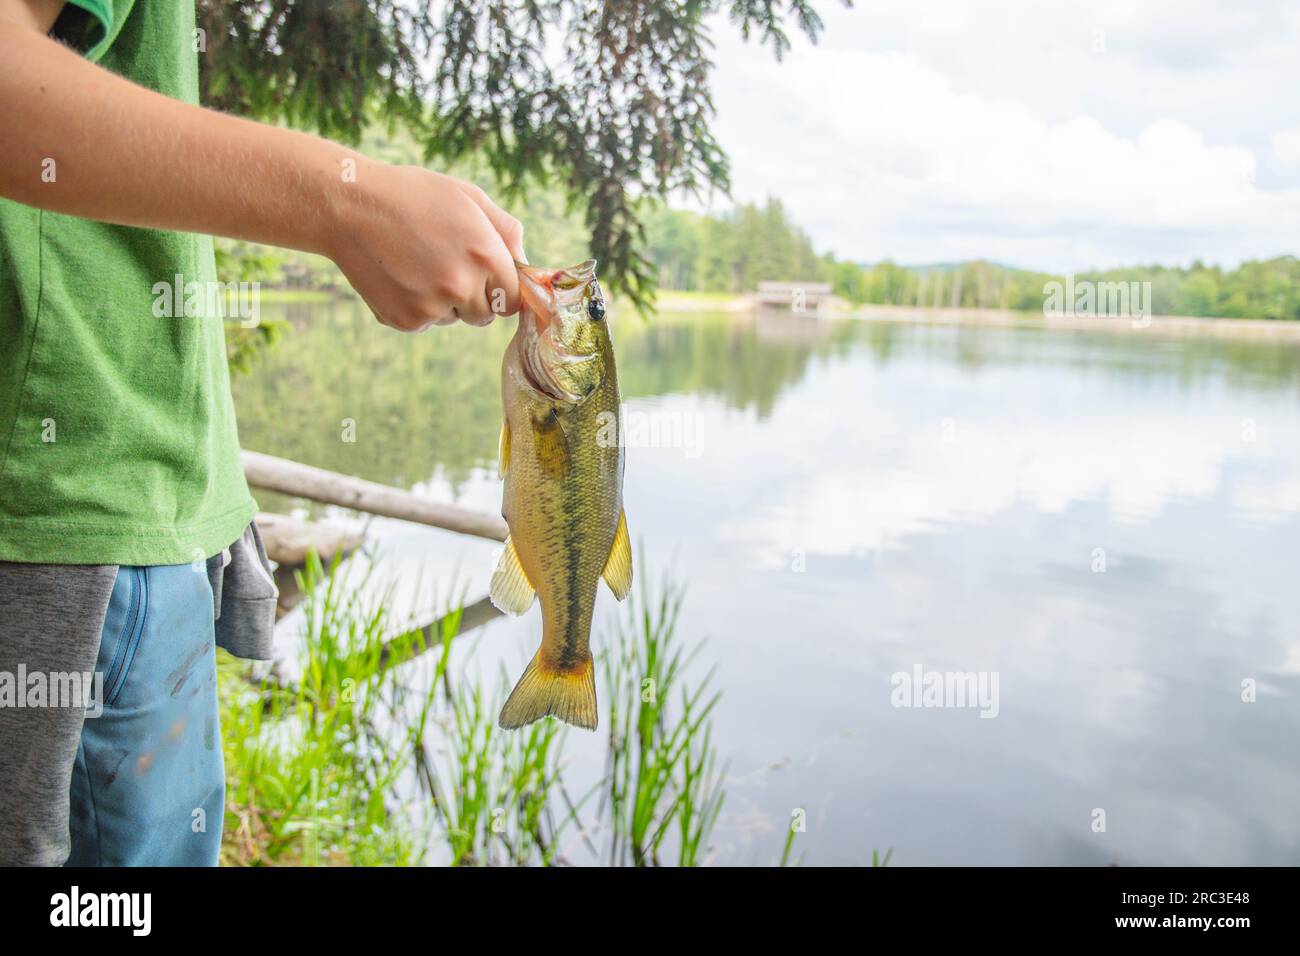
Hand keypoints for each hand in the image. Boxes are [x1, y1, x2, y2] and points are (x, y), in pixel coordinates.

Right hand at [325, 164, 523, 329]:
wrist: (350, 206)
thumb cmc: (413, 196)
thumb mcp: (468, 197)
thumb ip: (506, 231)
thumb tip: (525, 264)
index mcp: (485, 256)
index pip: (513, 299)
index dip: (500, 288)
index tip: (487, 278)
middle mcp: (462, 286)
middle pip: (484, 315)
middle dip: (473, 296)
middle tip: (446, 265)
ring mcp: (431, 307)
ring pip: (453, 317)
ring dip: (444, 301)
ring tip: (417, 264)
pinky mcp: (404, 320)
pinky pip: (424, 323)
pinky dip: (415, 306)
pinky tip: (399, 275)